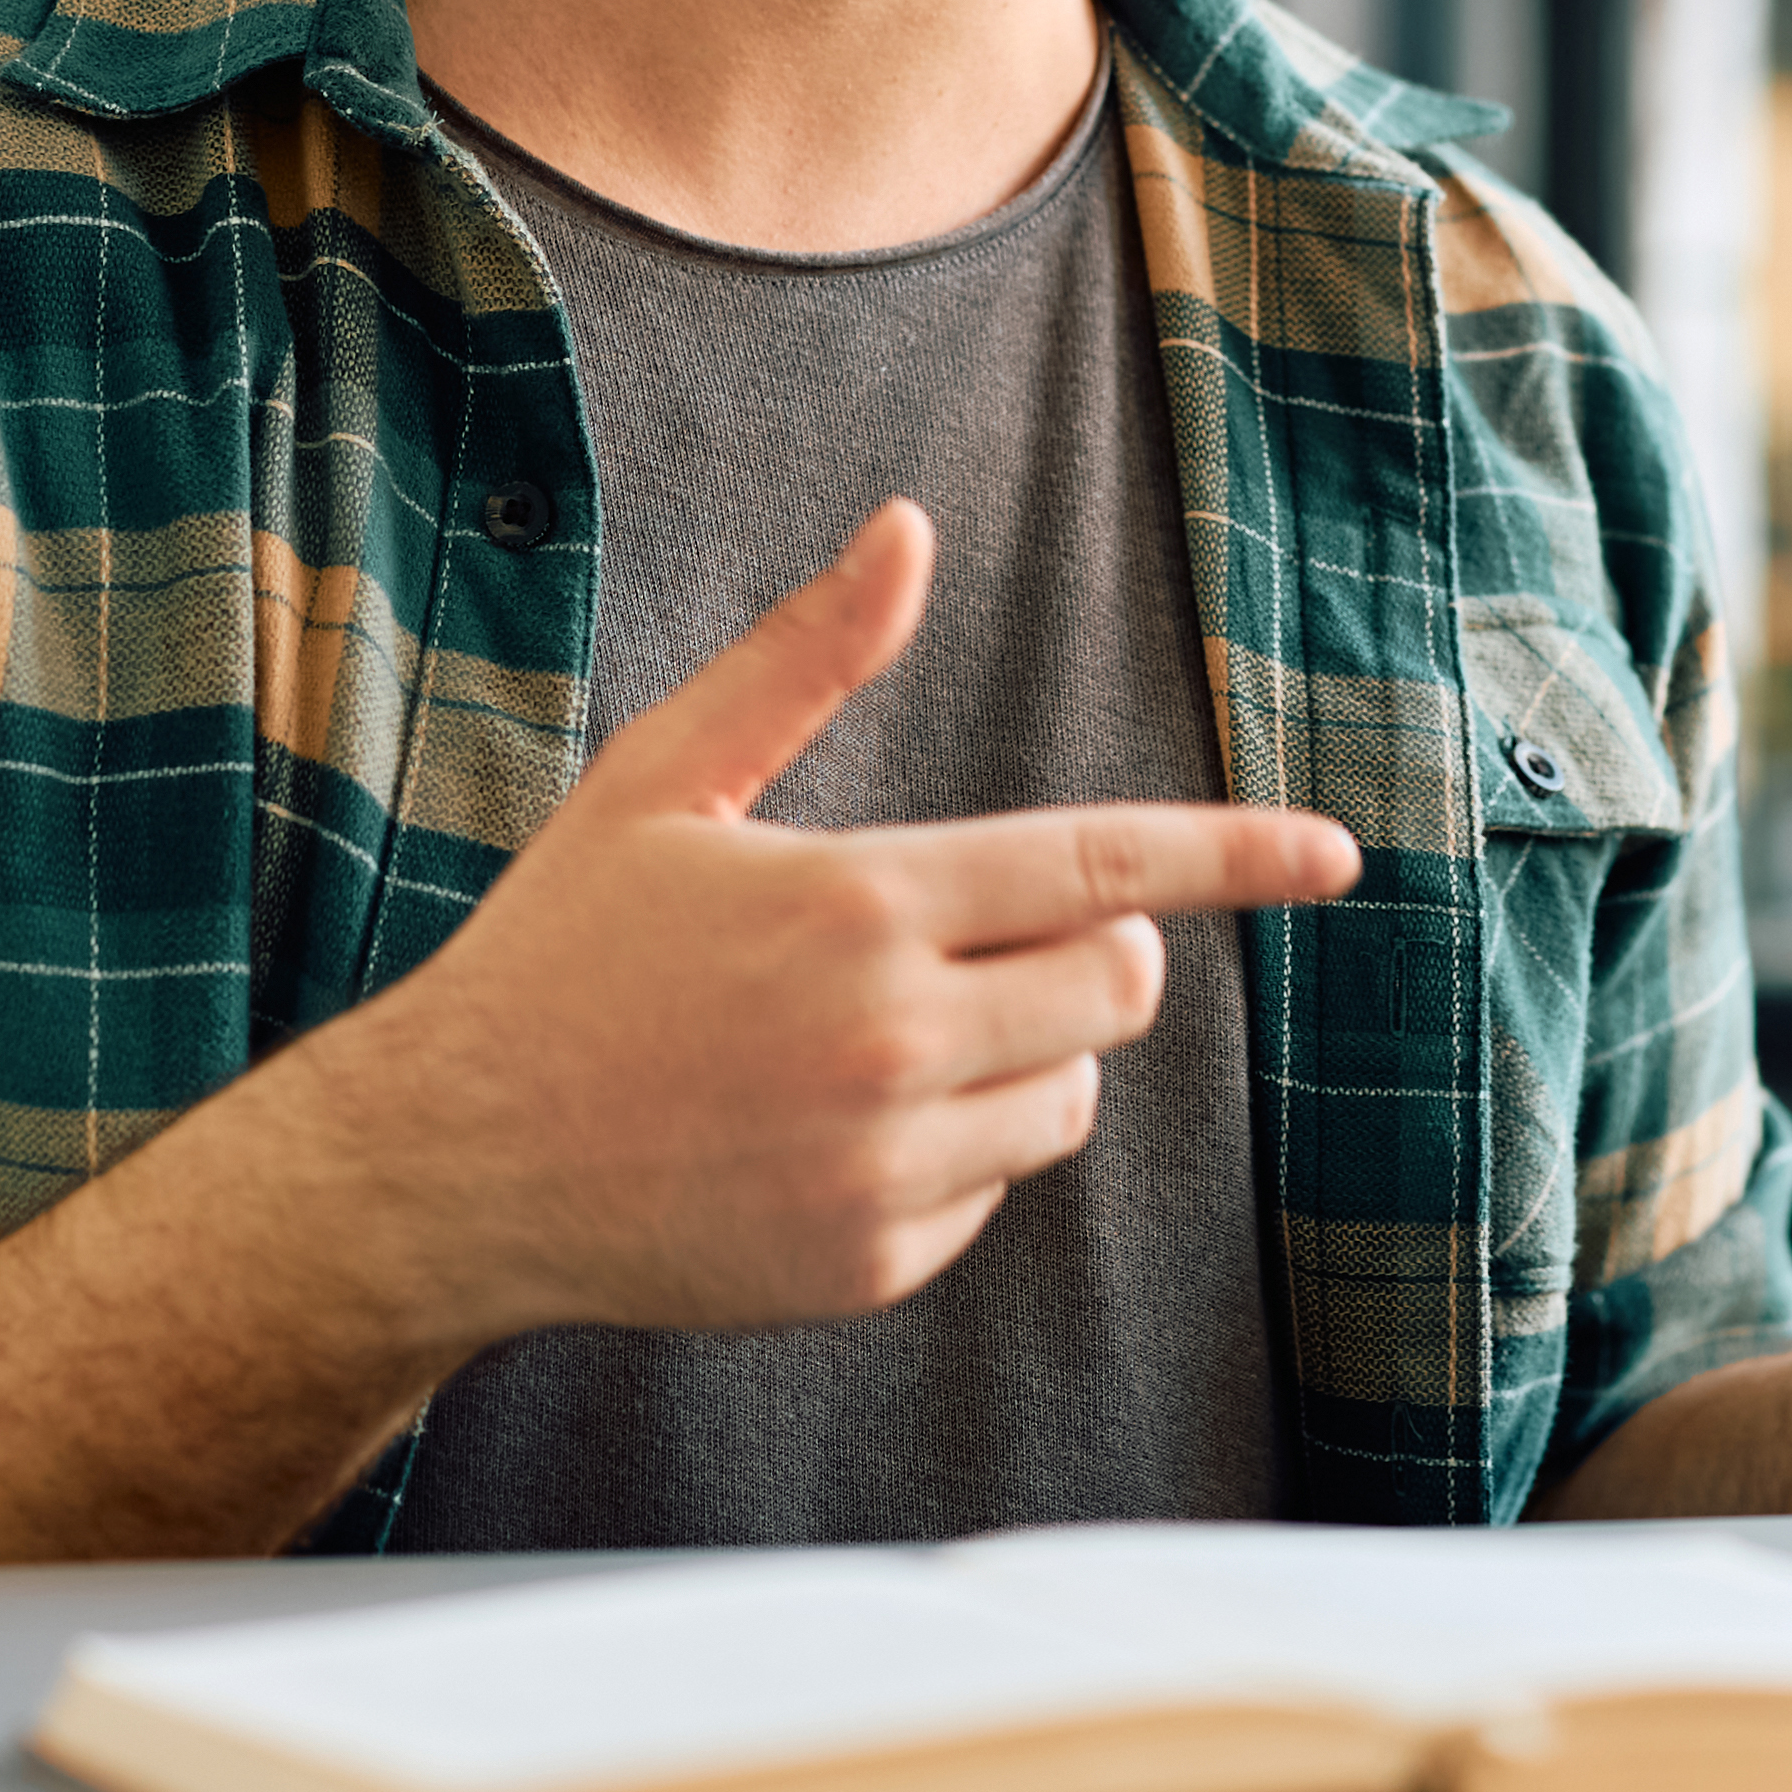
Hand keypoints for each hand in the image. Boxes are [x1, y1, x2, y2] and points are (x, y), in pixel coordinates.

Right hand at [320, 499, 1360, 1341]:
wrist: (453, 1160)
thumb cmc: (563, 949)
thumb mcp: (665, 779)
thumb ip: (806, 658)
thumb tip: (905, 527)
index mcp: (860, 903)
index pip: (1104, 865)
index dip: (1237, 855)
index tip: (1338, 854)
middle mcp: (890, 1039)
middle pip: (1118, 985)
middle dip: (1089, 950)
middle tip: (970, 938)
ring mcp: (883, 1167)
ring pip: (1069, 1094)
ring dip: (1022, 1056)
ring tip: (869, 1039)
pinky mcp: (869, 1265)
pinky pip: (990, 1191)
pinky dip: (944, 1155)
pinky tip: (820, 1132)